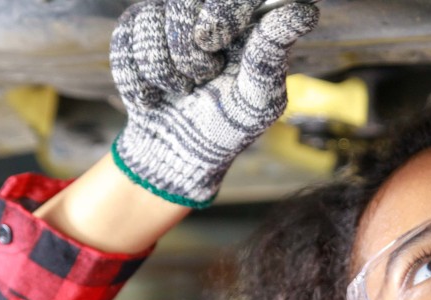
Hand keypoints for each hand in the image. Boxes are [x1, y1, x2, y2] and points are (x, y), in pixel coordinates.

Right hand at [109, 0, 318, 207]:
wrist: (177, 153)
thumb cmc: (227, 128)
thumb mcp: (258, 99)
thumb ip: (273, 53)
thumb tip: (304, 11)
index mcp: (243, 21)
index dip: (220, 13)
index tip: (215, 43)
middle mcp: (205, 12)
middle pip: (182, 4)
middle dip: (188, 54)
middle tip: (202, 79)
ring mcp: (167, 19)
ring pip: (150, 21)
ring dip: (163, 71)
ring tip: (182, 90)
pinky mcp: (135, 34)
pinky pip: (125, 40)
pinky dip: (138, 78)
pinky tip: (155, 94)